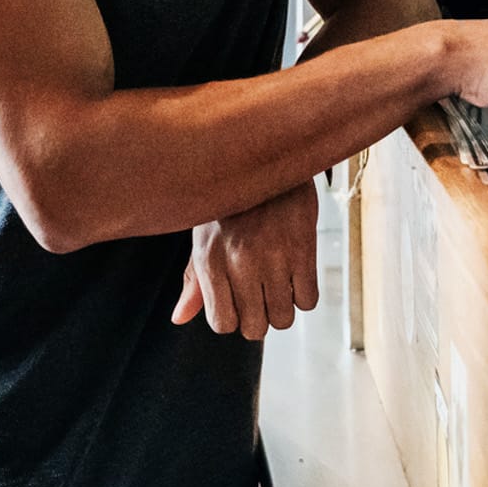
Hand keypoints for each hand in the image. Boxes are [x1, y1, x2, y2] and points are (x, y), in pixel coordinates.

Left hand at [172, 179, 319, 339]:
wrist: (266, 158)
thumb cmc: (230, 204)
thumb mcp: (203, 237)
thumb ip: (194, 282)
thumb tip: (179, 318)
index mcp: (210, 260)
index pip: (222, 323)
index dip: (233, 318)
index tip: (238, 302)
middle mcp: (239, 262)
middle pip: (254, 327)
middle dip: (259, 318)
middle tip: (261, 295)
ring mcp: (272, 256)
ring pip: (283, 318)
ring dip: (283, 308)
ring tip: (279, 284)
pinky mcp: (303, 248)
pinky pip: (308, 301)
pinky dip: (304, 295)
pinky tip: (295, 275)